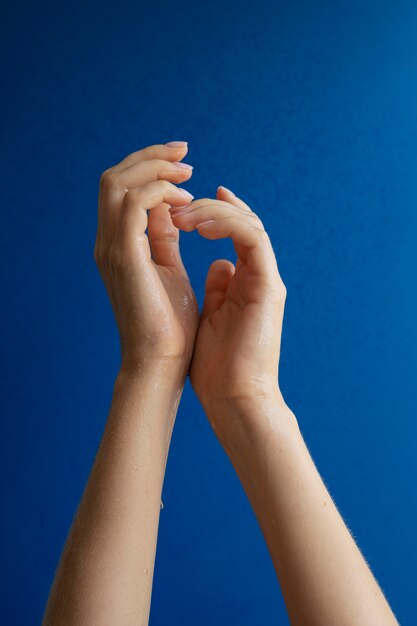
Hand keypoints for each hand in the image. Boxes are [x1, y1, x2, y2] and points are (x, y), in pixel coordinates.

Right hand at [94, 142, 198, 371]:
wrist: (161, 362)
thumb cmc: (169, 325)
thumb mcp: (168, 269)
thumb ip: (163, 237)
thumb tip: (171, 209)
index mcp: (117, 245)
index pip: (122, 190)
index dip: (150, 169)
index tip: (184, 167)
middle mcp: (107, 242)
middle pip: (114, 177)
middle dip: (151, 158)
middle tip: (185, 155)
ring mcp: (111, 249)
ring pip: (119, 183)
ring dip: (155, 169)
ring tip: (188, 175)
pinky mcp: (125, 257)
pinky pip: (135, 204)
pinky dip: (160, 192)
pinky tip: (186, 202)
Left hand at [170, 186, 288, 418]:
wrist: (233, 398)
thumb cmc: (217, 366)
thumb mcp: (210, 315)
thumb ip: (217, 289)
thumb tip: (218, 263)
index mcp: (247, 283)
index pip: (236, 234)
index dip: (214, 213)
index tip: (184, 203)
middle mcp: (260, 277)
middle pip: (244, 222)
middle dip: (209, 207)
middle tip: (177, 206)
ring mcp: (267, 280)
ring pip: (250, 224)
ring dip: (214, 212)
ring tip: (183, 214)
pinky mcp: (269, 287)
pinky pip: (253, 239)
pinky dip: (227, 225)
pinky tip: (199, 226)